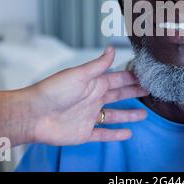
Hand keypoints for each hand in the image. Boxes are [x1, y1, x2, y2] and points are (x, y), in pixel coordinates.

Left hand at [25, 47, 148, 145]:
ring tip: (144, 114)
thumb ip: (98, 65)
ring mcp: (90, 116)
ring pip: (114, 115)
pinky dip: (116, 134)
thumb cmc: (53, 91)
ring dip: (129, 114)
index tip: (146, 75)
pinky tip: (128, 134)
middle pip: (119, 95)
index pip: (117, 78)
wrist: (33, 114)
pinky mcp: (85, 132)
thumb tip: (112, 49)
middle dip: (134, 92)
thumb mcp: (80, 74)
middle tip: (150, 90)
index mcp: (93, 83)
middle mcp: (93, 98)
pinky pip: (104, 133)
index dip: (131, 77)